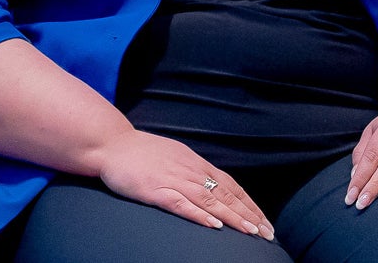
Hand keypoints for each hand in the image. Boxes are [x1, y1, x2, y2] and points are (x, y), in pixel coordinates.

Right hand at [98, 130, 273, 239]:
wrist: (110, 143)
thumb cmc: (139, 151)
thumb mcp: (173, 155)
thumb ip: (192, 168)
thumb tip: (213, 183)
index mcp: (194, 162)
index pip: (230, 185)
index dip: (249, 204)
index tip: (264, 221)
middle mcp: (188, 170)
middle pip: (225, 194)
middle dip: (249, 214)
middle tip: (267, 233)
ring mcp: (172, 180)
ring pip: (209, 200)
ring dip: (232, 217)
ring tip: (251, 231)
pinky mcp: (155, 190)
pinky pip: (181, 204)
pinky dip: (199, 215)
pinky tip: (214, 225)